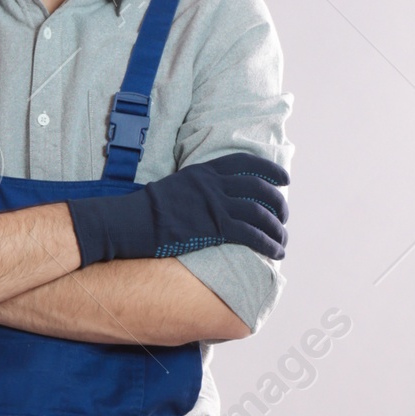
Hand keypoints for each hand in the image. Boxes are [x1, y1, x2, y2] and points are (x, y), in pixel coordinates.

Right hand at [67, 151, 288, 266]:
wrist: (130, 221)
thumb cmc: (145, 211)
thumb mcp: (175, 187)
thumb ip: (196, 188)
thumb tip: (208, 200)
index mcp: (204, 171)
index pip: (245, 163)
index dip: (270, 170)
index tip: (284, 178)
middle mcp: (214, 185)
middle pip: (259, 189)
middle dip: (278, 203)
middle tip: (284, 216)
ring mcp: (215, 205)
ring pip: (260, 213)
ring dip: (277, 228)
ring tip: (283, 241)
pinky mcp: (215, 227)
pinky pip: (252, 235)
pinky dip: (269, 243)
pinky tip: (276, 252)